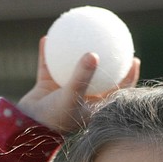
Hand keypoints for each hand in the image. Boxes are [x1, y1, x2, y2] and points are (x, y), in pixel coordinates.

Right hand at [17, 36, 140, 133]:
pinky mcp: (46, 88)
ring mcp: (64, 92)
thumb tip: (94, 53)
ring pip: (72, 69)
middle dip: (107, 60)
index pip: (118, 90)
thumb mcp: (72, 97)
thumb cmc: (56, 117)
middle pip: (99, 77)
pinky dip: (47, 54)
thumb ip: (82, 77)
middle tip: (114, 42)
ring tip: (81, 34)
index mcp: (95, 106)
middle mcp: (82, 98)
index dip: (128, 76)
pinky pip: (47, 67)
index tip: (135, 59)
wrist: (28, 127)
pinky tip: (47, 38)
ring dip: (76, 53)